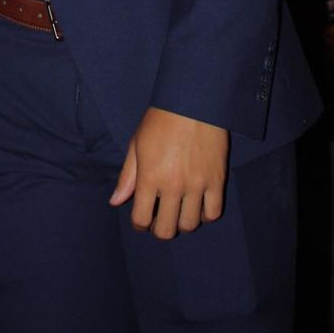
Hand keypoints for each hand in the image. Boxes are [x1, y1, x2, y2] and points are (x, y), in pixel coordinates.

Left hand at [109, 107, 227, 239]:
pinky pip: (213, 213)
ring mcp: (197, 184)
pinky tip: (198, 207)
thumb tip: (116, 202)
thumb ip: (128, 177)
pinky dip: (205, 216)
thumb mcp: (137, 145)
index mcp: (150, 177)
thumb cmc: (160, 120)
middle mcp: (173, 185)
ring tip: (179, 212)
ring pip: (190, 225)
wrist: (193, 102)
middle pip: (166, 230)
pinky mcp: (217, 180)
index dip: (139, 225)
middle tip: (160, 219)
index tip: (142, 221)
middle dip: (160, 229)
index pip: (142, 219)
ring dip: (182, 223)